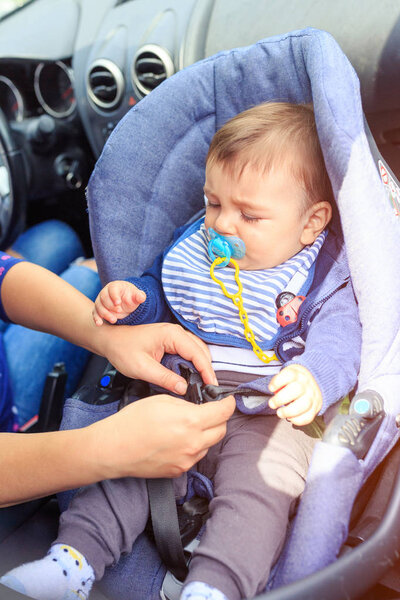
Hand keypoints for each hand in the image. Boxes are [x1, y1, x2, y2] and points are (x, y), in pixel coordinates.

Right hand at [90, 394, 235, 477]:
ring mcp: (187, 460)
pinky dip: (194, 446)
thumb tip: (201, 407)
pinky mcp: (179, 471)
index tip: (228, 401)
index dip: (228, 404)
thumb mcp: (163, 400)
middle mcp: (193, 443)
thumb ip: (187, 404)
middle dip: (219, 419)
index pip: (223, 413)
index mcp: (190, 422)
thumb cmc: (133, 422)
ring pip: (209, 444)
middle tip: (210, 411)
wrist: (115, 448)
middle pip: (221, 430)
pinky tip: (178, 439)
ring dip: (206, 434)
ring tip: (188, 426)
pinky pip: (195, 456)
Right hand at [93, 280, 145, 324]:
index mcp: (115, 286)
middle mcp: (105, 292)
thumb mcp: (137, 296)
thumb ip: (140, 296)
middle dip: (110, 306)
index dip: (114, 296)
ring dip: (105, 314)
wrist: (126, 303)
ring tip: (114, 320)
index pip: (112, 289)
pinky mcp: (98, 309)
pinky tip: (99, 324)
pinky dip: (96, 318)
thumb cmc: (131, 297)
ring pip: (99, 306)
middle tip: (119, 311)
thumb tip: (142, 297)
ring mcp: (101, 301)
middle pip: (104, 298)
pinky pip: (95, 313)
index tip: (118, 303)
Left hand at [101, 322, 217, 392]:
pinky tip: (193, 376)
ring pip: (197, 351)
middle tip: (210, 389)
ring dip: (202, 366)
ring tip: (204, 385)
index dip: (207, 370)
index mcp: (171, 335)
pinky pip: (189, 352)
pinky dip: (194, 363)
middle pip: (201, 351)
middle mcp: (176, 332)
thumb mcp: (142, 368)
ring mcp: (175, 335)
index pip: (197, 353)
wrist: (111, 340)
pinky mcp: (172, 341)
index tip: (212, 386)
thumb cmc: (123, 350)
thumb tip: (184, 388)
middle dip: (207, 369)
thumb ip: (164, 378)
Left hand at [268, 364, 321, 425]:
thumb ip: (279, 381)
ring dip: (289, 411)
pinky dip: (297, 420)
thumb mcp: (287, 374)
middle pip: (296, 389)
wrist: (315, 383)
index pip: (289, 374)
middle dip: (281, 399)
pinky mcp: (315, 408)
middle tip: (272, 404)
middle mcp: (306, 384)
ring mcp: (312, 396)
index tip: (271, 388)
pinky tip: (290, 418)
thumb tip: (274, 391)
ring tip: (280, 413)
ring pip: (304, 404)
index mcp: (297, 374)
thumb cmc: (295, 380)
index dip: (278, 382)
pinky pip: (308, 416)